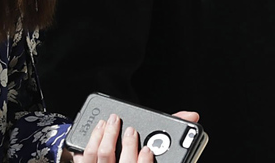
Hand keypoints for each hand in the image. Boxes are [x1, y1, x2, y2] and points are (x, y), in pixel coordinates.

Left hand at [66, 111, 201, 162]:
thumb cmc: (135, 157)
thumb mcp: (159, 151)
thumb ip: (173, 134)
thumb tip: (191, 116)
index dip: (144, 162)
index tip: (148, 150)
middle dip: (127, 145)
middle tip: (130, 130)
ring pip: (101, 157)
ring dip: (106, 138)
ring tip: (110, 123)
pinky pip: (84, 158)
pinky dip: (89, 144)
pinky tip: (96, 132)